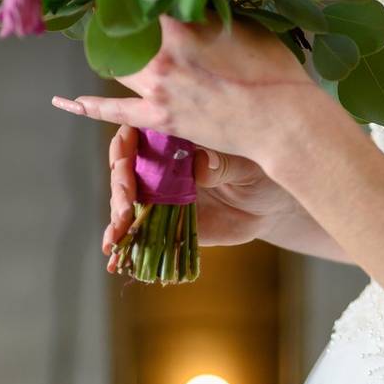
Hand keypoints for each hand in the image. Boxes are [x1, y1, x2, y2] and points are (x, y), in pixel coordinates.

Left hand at [52, 14, 330, 165]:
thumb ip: (207, 12)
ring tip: (113, 42)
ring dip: (113, 52)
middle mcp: (161, 57)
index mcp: (181, 27)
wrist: (283, 121)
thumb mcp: (244, 26)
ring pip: (115, 64)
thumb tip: (188, 1)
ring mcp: (157, 90)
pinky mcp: (160, 119)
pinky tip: (68, 101)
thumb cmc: (274, 72)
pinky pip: (115, 111)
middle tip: (116, 7)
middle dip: (114, 16)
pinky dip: (89, 106)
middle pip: (119, 29)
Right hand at [102, 125, 309, 270]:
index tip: (124, 161)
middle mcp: (162, 163)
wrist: (269, 207)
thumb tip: (201, 164)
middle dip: (120, 184)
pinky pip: (138, 228)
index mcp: (179, 137)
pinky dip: (123, 238)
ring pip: (126, 198)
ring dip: (118, 213)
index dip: (125, 145)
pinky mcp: (164, 220)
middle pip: (126, 167)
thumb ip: (225, 164)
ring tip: (120, 229)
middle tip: (127, 202)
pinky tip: (114, 250)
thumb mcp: (249, 166)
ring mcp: (161, 193)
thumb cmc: (262, 174)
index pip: (139, 133)